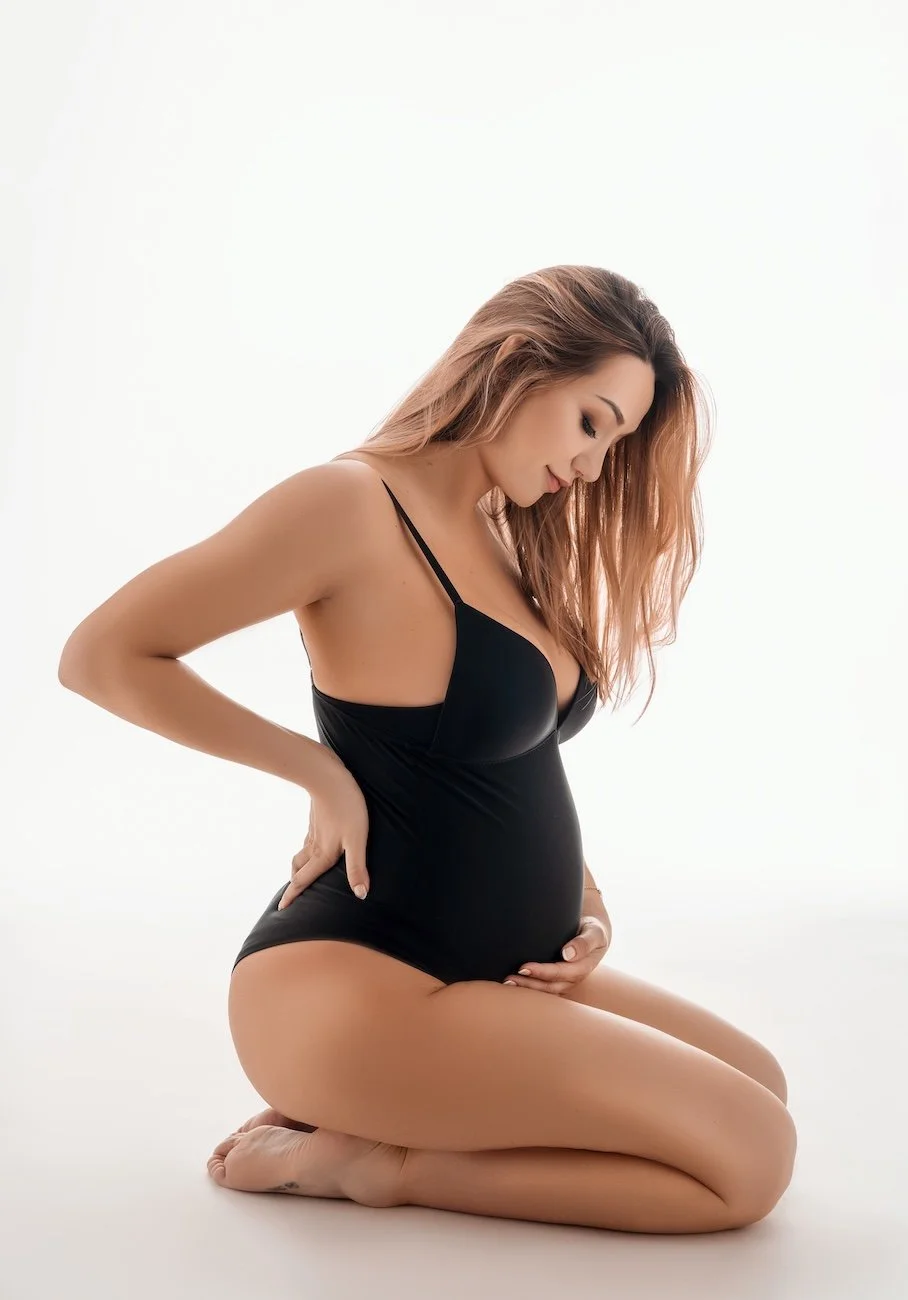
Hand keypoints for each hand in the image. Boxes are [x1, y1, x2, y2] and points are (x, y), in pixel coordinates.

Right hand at [277, 759, 370, 909]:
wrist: (328, 776)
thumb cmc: (346, 807)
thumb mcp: (356, 840)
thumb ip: (357, 867)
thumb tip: (360, 894)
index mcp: (322, 854)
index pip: (304, 880)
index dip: (293, 896)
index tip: (281, 909)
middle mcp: (314, 845)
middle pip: (299, 869)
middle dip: (294, 884)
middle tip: (288, 897)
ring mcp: (313, 831)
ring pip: (301, 854)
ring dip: (298, 868)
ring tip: (299, 875)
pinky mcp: (316, 819)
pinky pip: (307, 841)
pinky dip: (306, 851)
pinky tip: (313, 846)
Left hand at [504, 914, 610, 994]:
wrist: (594, 935)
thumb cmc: (593, 930)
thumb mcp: (594, 932)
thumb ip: (584, 942)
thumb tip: (568, 954)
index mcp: (584, 967)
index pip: (561, 973)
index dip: (543, 972)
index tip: (524, 967)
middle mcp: (574, 978)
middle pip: (551, 986)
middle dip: (530, 984)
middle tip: (510, 978)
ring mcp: (566, 981)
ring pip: (546, 991)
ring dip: (527, 989)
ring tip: (508, 983)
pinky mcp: (558, 980)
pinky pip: (544, 988)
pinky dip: (530, 988)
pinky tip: (515, 984)